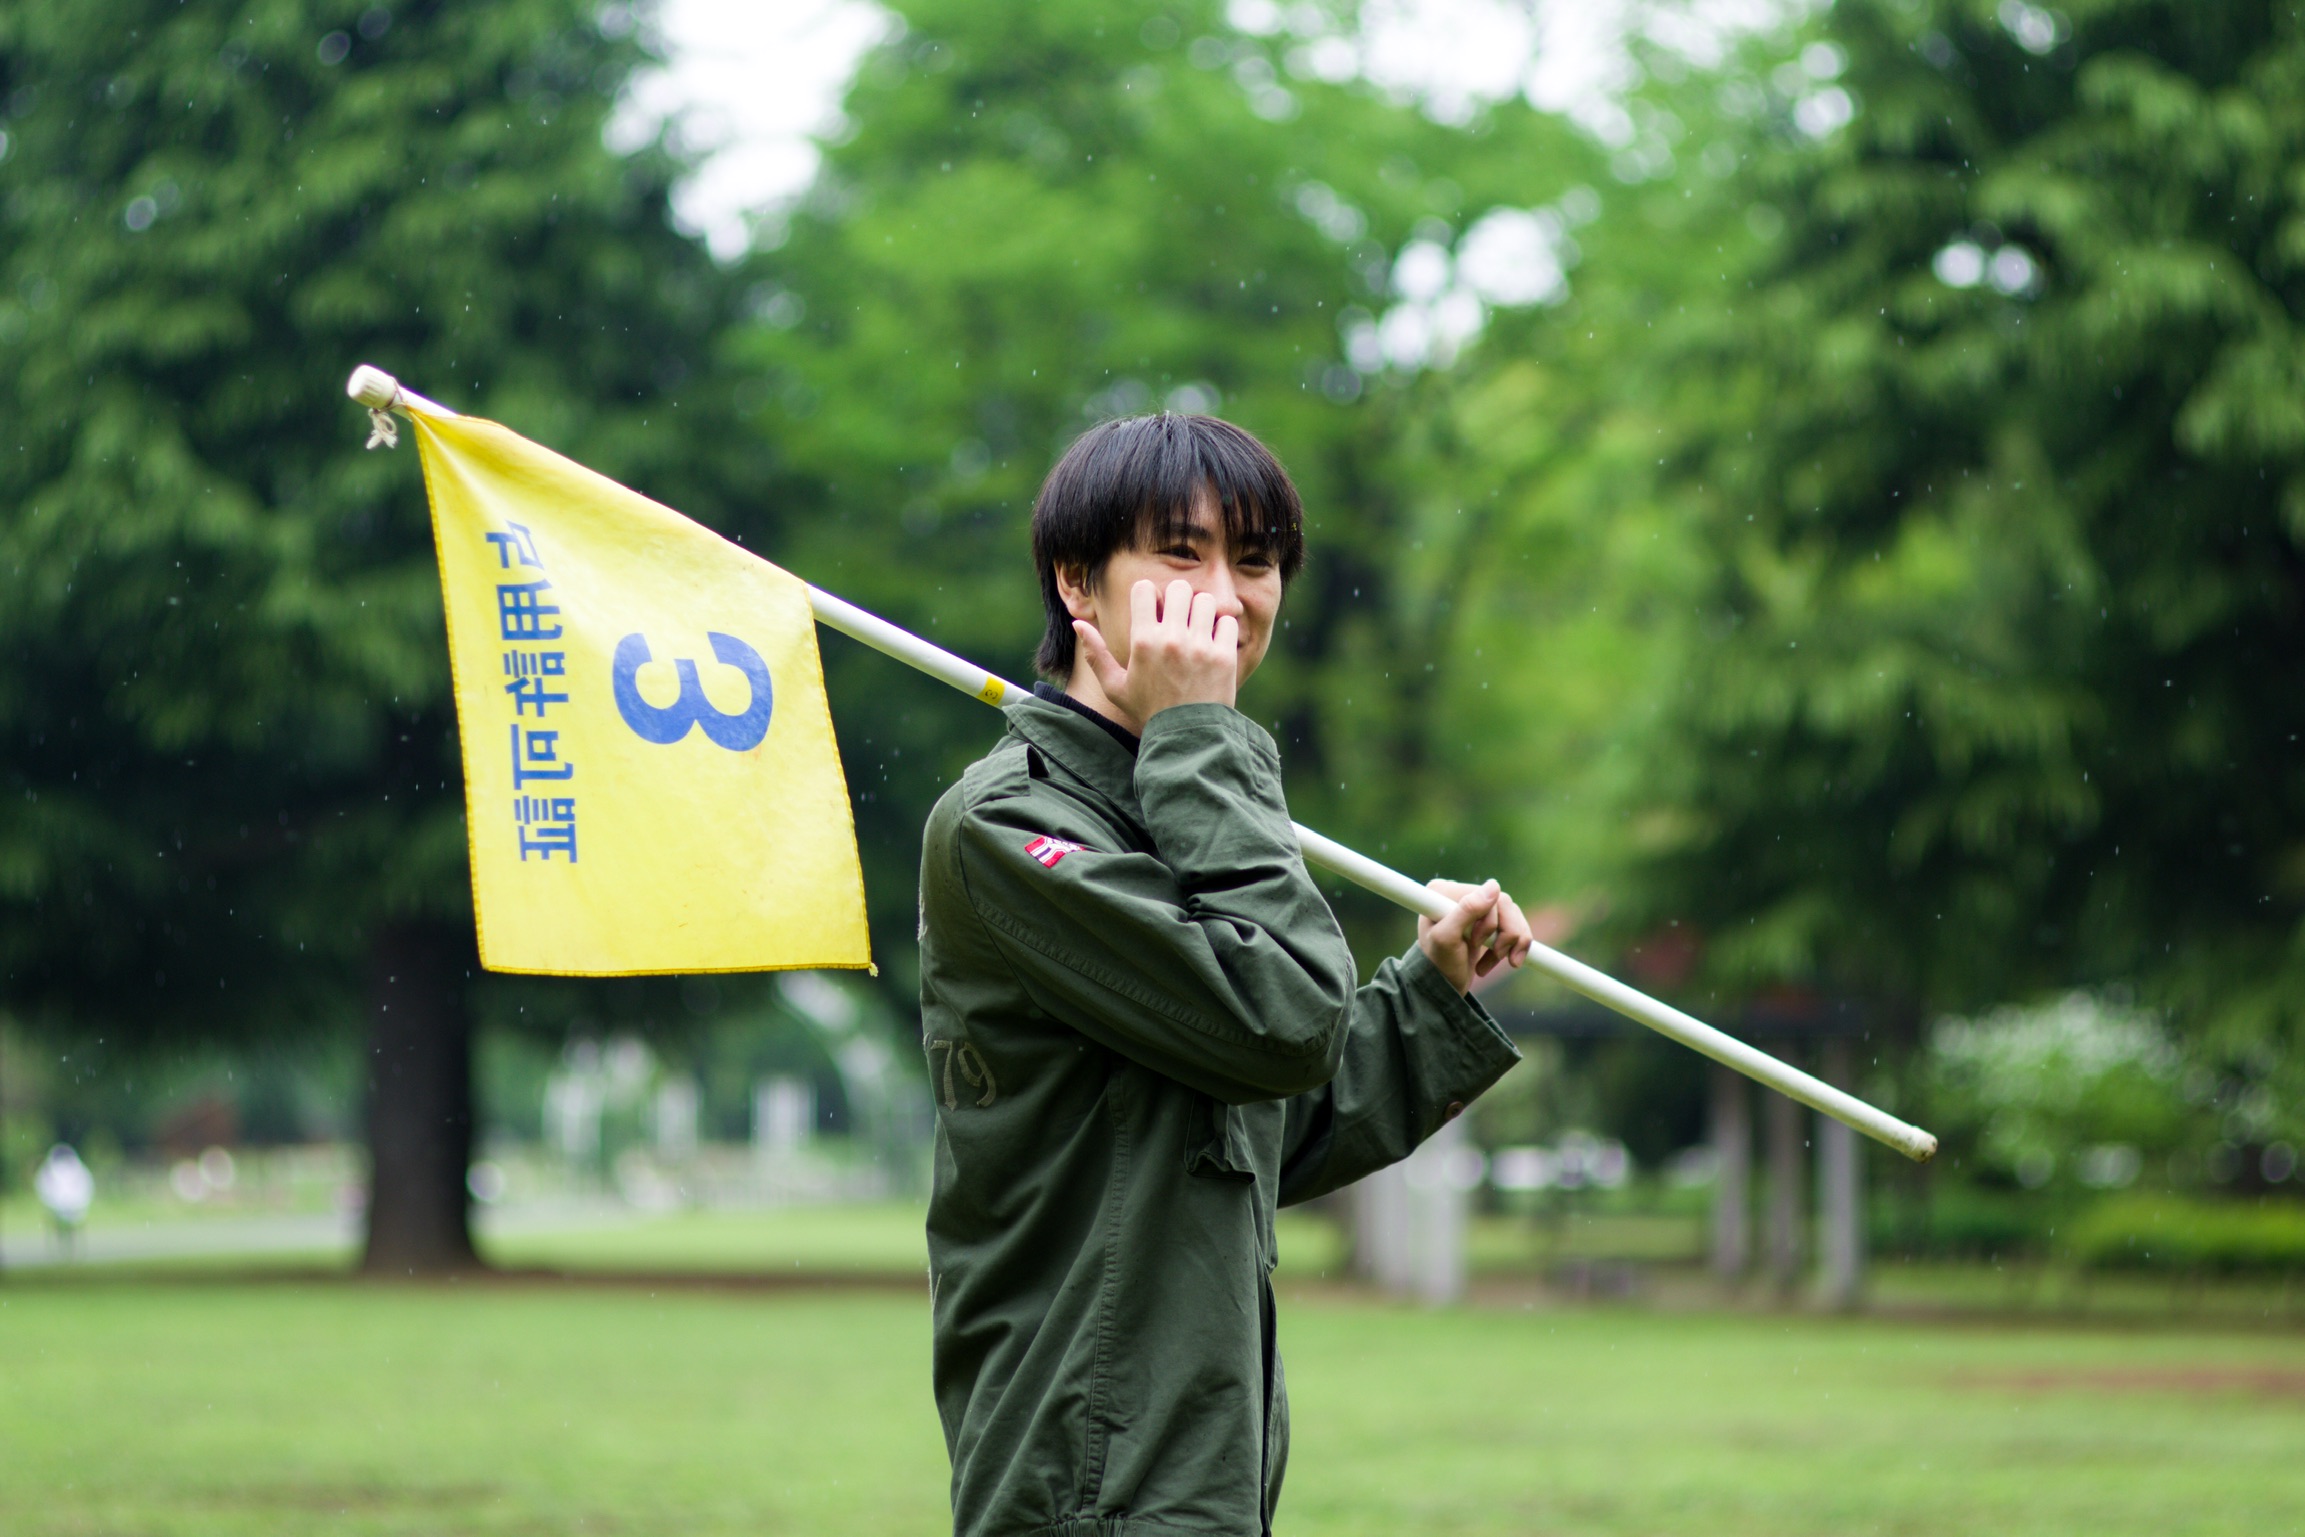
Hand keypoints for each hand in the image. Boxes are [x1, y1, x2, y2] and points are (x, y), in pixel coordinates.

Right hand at [1074, 579, 1240, 724]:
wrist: (1186, 738)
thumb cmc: (1148, 711)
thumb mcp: (1115, 686)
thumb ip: (1095, 654)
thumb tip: (1077, 623)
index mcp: (1143, 641)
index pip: (1144, 588)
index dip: (1149, 595)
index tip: (1154, 610)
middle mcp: (1171, 639)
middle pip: (1178, 587)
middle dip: (1178, 598)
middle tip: (1179, 617)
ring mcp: (1200, 647)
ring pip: (1205, 600)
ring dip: (1201, 611)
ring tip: (1198, 629)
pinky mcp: (1224, 656)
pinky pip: (1228, 621)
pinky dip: (1223, 628)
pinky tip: (1214, 642)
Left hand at [1417, 879, 1533, 994]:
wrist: (1446, 986)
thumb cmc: (1440, 963)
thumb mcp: (1447, 938)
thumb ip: (1467, 910)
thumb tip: (1494, 885)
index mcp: (1443, 891)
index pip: (1484, 895)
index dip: (1488, 922)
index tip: (1475, 942)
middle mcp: (1459, 893)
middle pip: (1502, 903)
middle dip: (1504, 935)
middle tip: (1495, 954)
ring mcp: (1476, 906)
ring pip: (1513, 914)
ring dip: (1511, 942)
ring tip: (1498, 960)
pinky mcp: (1490, 919)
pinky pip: (1518, 924)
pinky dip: (1518, 945)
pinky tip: (1510, 961)